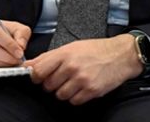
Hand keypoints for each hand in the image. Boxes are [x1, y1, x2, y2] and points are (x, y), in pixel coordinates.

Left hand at [27, 35, 142, 104]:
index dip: (35, 76)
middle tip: (59, 79)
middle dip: (51, 84)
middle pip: (48, 85)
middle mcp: (71, 67)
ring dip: (63, 92)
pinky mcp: (92, 90)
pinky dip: (75, 97)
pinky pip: (74, 101)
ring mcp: (82, 80)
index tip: (37, 77)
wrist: (120, 55)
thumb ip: (48, 57)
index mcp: (63, 54)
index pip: (38, 71)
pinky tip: (80, 88)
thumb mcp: (70, 47)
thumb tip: (29, 64)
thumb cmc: (95, 50)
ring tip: (71, 83)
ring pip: (60, 95)